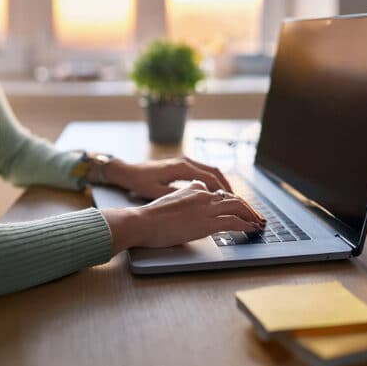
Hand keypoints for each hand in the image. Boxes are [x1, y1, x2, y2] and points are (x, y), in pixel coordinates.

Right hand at [102, 181, 265, 253]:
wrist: (142, 222)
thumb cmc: (150, 217)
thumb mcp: (168, 201)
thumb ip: (183, 199)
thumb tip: (190, 205)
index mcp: (193, 189)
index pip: (218, 192)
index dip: (231, 201)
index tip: (238, 208)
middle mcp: (202, 195)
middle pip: (232, 197)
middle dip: (247, 206)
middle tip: (255, 216)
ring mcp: (205, 208)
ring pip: (238, 206)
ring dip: (251, 214)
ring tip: (258, 222)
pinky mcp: (207, 223)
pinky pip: (234, 221)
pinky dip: (247, 224)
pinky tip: (252, 229)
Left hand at [104, 157, 232, 199]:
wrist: (127, 172)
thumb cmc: (140, 182)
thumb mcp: (158, 192)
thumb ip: (178, 195)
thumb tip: (197, 202)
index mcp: (182, 168)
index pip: (211, 179)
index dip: (224, 192)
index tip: (234, 203)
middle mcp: (186, 162)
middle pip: (215, 172)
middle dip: (228, 187)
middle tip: (239, 202)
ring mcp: (184, 162)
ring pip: (210, 171)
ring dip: (221, 184)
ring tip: (231, 199)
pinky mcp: (181, 165)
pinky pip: (202, 172)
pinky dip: (212, 182)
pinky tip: (214, 194)